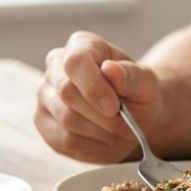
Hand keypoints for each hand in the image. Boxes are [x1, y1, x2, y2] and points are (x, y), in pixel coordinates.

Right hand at [34, 31, 162, 162]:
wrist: (134, 115)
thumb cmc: (139, 94)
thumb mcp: (146, 83)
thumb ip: (132, 75)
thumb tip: (110, 70)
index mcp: (82, 45)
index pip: (76, 62)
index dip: (93, 87)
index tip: (114, 108)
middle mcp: (56, 65)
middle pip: (67, 92)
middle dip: (102, 116)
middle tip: (126, 127)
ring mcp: (46, 93)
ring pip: (65, 118)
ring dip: (98, 132)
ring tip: (117, 132)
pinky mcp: (43, 121)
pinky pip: (61, 139)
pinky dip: (88, 145)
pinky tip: (102, 139)